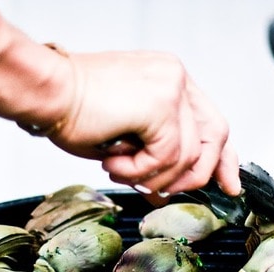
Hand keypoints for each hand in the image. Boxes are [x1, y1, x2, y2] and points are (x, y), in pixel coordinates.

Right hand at [48, 50, 240, 203]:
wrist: (47, 94)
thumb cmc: (72, 111)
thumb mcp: (124, 141)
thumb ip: (152, 159)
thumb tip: (163, 192)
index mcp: (168, 79)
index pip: (211, 121)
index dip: (223, 158)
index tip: (226, 185)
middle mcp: (175, 77)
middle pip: (215, 136)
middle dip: (198, 175)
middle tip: (164, 192)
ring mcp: (172, 88)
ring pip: (190, 155)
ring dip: (153, 176)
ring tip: (119, 169)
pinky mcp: (162, 105)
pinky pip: (169, 157)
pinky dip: (141, 170)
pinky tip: (114, 162)